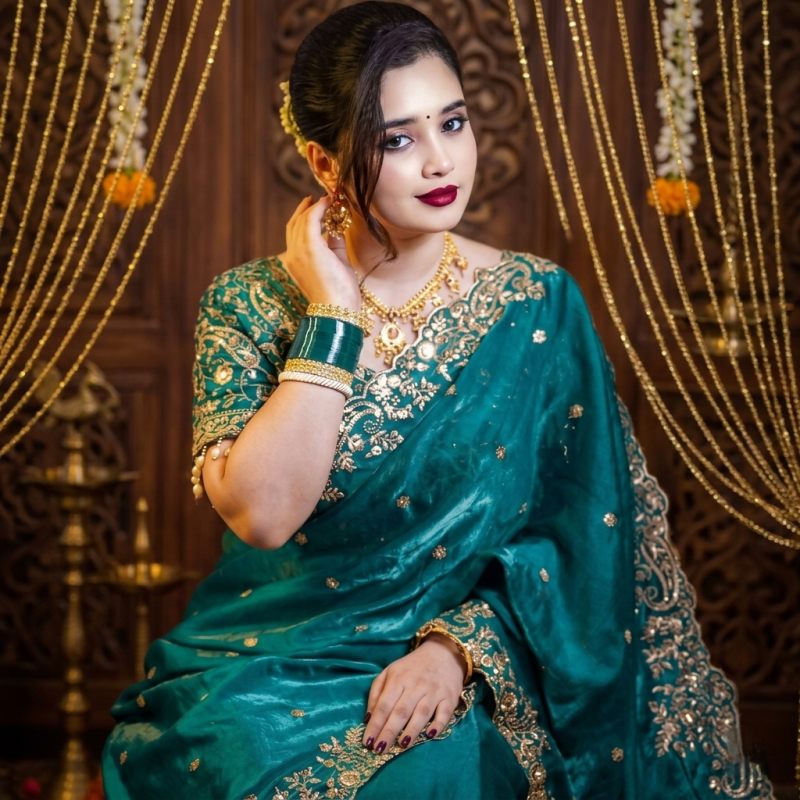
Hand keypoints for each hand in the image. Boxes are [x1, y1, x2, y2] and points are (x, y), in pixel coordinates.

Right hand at [283, 195, 360, 308]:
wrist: (338, 309)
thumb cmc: (340, 293)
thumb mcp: (337, 263)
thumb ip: (335, 244)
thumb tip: (337, 226)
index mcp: (296, 263)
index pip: (294, 235)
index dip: (303, 218)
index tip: (316, 206)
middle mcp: (292, 256)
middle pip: (294, 224)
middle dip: (306, 209)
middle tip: (319, 197)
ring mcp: (299, 251)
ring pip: (302, 220)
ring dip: (315, 206)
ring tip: (329, 198)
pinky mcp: (310, 247)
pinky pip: (311, 219)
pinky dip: (319, 208)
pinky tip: (329, 202)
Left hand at [362, 633, 465, 754]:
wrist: (442, 653)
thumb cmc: (411, 667)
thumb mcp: (390, 672)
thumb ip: (376, 692)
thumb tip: (368, 718)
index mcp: (398, 679)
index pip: (384, 705)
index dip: (376, 724)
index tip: (367, 742)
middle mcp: (415, 685)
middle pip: (401, 711)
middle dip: (389, 731)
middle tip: (380, 750)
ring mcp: (434, 691)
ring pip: (422, 712)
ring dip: (411, 730)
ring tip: (401, 745)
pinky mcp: (450, 697)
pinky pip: (444, 713)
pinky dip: (438, 724)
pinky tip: (430, 734)